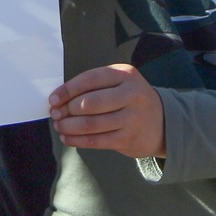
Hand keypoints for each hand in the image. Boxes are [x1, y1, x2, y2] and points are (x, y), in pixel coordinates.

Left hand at [49, 64, 165, 158]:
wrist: (163, 122)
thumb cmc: (131, 99)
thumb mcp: (120, 83)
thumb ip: (94, 87)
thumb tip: (60, 100)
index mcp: (126, 74)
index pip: (90, 79)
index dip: (68, 90)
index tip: (53, 99)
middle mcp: (131, 94)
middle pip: (90, 103)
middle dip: (68, 110)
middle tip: (56, 115)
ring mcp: (132, 118)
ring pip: (92, 124)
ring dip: (70, 127)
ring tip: (60, 126)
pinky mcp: (129, 139)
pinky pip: (97, 141)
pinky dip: (78, 140)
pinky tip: (68, 138)